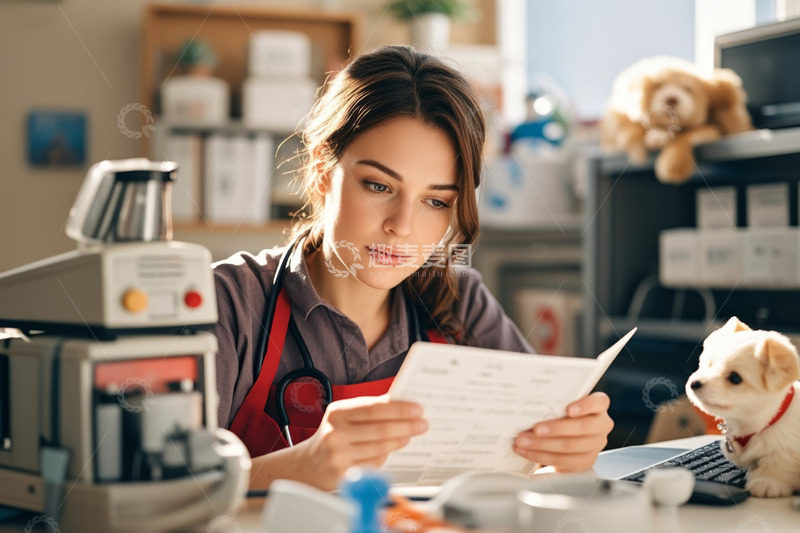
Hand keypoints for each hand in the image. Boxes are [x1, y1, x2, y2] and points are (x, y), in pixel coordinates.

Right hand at [292, 395, 427, 489]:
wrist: (308, 465)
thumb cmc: (333, 436)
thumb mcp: (344, 416)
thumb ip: (368, 410)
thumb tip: (400, 402)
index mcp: (338, 413)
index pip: (374, 408)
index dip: (398, 409)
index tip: (417, 408)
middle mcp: (336, 433)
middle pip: (380, 429)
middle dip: (406, 425)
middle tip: (422, 424)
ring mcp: (338, 455)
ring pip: (380, 448)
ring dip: (399, 441)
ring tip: (409, 436)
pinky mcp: (343, 474)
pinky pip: (373, 464)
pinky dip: (384, 457)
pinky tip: (389, 450)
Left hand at [513, 392, 613, 472]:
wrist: (569, 440)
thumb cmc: (563, 414)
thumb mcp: (562, 405)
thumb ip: (555, 402)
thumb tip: (530, 403)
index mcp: (598, 406)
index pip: (598, 402)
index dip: (584, 406)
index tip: (568, 409)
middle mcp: (601, 425)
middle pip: (583, 427)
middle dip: (556, 428)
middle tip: (535, 429)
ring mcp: (596, 444)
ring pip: (570, 445)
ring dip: (542, 444)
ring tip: (524, 441)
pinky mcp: (585, 461)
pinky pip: (563, 460)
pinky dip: (541, 455)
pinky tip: (527, 451)